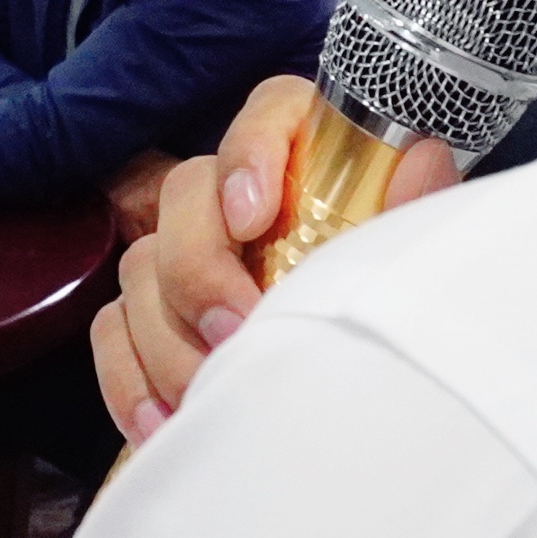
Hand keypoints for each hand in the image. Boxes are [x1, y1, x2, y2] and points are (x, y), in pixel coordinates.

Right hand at [90, 75, 456, 446]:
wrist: (358, 381)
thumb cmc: (379, 298)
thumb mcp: (402, 258)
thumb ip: (409, 210)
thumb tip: (422, 162)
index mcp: (304, 157)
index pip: (269, 115)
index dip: (250, 156)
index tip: (253, 217)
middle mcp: (232, 193)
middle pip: (186, 194)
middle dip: (199, 267)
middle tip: (233, 329)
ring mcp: (182, 251)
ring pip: (142, 267)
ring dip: (166, 336)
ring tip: (204, 391)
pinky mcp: (150, 313)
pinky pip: (113, 330)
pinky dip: (131, 377)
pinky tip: (163, 422)